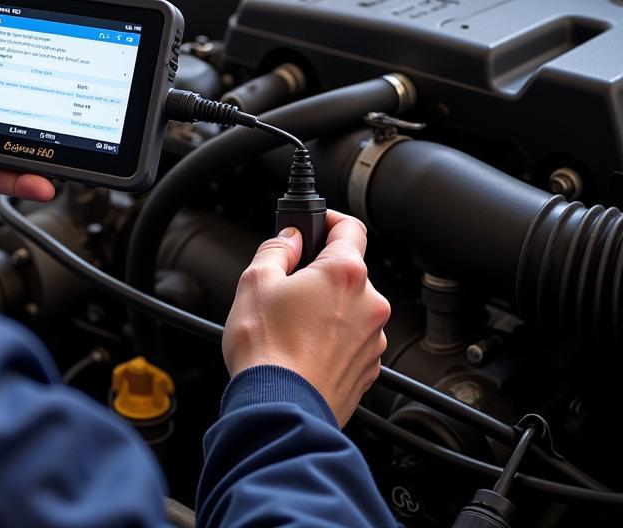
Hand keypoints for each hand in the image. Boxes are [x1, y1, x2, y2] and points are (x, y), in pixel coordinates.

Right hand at [222, 210, 390, 426]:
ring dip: (327, 307)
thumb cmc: (268, 350)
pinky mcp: (368, 369)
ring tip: (291, 323)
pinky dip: (332, 338)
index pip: (350, 227)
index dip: (329, 219)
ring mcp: (372, 340)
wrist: (280, 408)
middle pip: (348, 271)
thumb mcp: (255, 282)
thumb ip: (275, 250)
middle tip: (287, 282)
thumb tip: (288, 240)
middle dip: (320, 272)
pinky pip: (352, 340)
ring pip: (350, 308)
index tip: (315, 224)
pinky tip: (303, 348)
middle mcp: (369, 304)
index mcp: (345, 273)